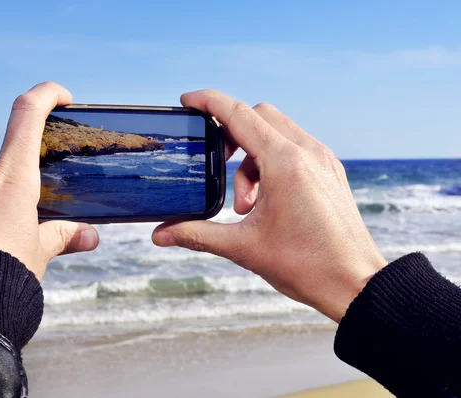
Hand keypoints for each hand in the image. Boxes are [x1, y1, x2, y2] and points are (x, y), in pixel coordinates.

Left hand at [0, 82, 98, 279]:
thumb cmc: (0, 279)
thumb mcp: (38, 256)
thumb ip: (61, 237)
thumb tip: (88, 236)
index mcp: (12, 181)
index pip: (27, 116)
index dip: (46, 96)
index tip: (61, 97)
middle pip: (2, 174)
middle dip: (13, 196)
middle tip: (21, 231)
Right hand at [152, 90, 386, 321]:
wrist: (355, 284)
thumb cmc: (306, 266)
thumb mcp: (243, 248)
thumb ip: (196, 234)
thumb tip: (159, 235)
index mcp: (285, 163)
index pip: (238, 114)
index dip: (208, 102)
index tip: (187, 100)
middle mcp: (307, 151)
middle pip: (258, 115)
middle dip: (231, 133)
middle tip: (217, 164)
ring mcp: (322, 159)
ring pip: (277, 131)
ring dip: (252, 156)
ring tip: (245, 203)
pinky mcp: (330, 171)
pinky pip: (294, 147)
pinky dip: (272, 162)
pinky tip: (266, 200)